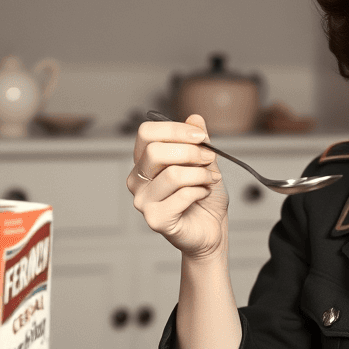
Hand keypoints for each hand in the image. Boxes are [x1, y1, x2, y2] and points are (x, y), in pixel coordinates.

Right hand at [128, 114, 228, 258]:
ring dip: (200, 175)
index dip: (175, 129)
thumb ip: (198, 142)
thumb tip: (195, 118)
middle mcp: (137, 180)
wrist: (211, 230)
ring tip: (209, 180)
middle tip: (209, 160)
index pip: (147, 133)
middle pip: (156, 151)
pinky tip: (203, 195)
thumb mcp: (205, 163)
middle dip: (191, 152)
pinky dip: (200, 192)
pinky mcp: (155, 219)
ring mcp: (143, 201)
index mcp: (144, 162)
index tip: (201, 136)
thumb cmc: (204, 198)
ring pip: (173, 174)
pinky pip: (181, 195)